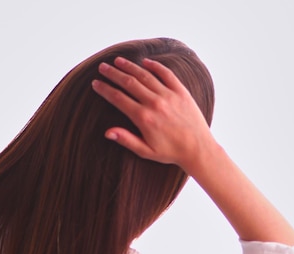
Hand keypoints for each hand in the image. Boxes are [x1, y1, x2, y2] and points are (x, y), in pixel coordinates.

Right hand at [91, 56, 214, 174]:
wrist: (197, 148)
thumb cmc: (170, 152)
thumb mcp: (146, 151)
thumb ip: (126, 140)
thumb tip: (107, 132)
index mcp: (143, 118)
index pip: (119, 99)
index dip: (105, 90)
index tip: (96, 83)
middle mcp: (154, 103)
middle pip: (129, 83)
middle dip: (113, 74)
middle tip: (102, 67)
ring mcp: (168, 95)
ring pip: (145, 75)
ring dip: (130, 67)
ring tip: (118, 61)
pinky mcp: (181, 92)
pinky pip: (166, 74)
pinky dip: (155, 66)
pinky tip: (144, 62)